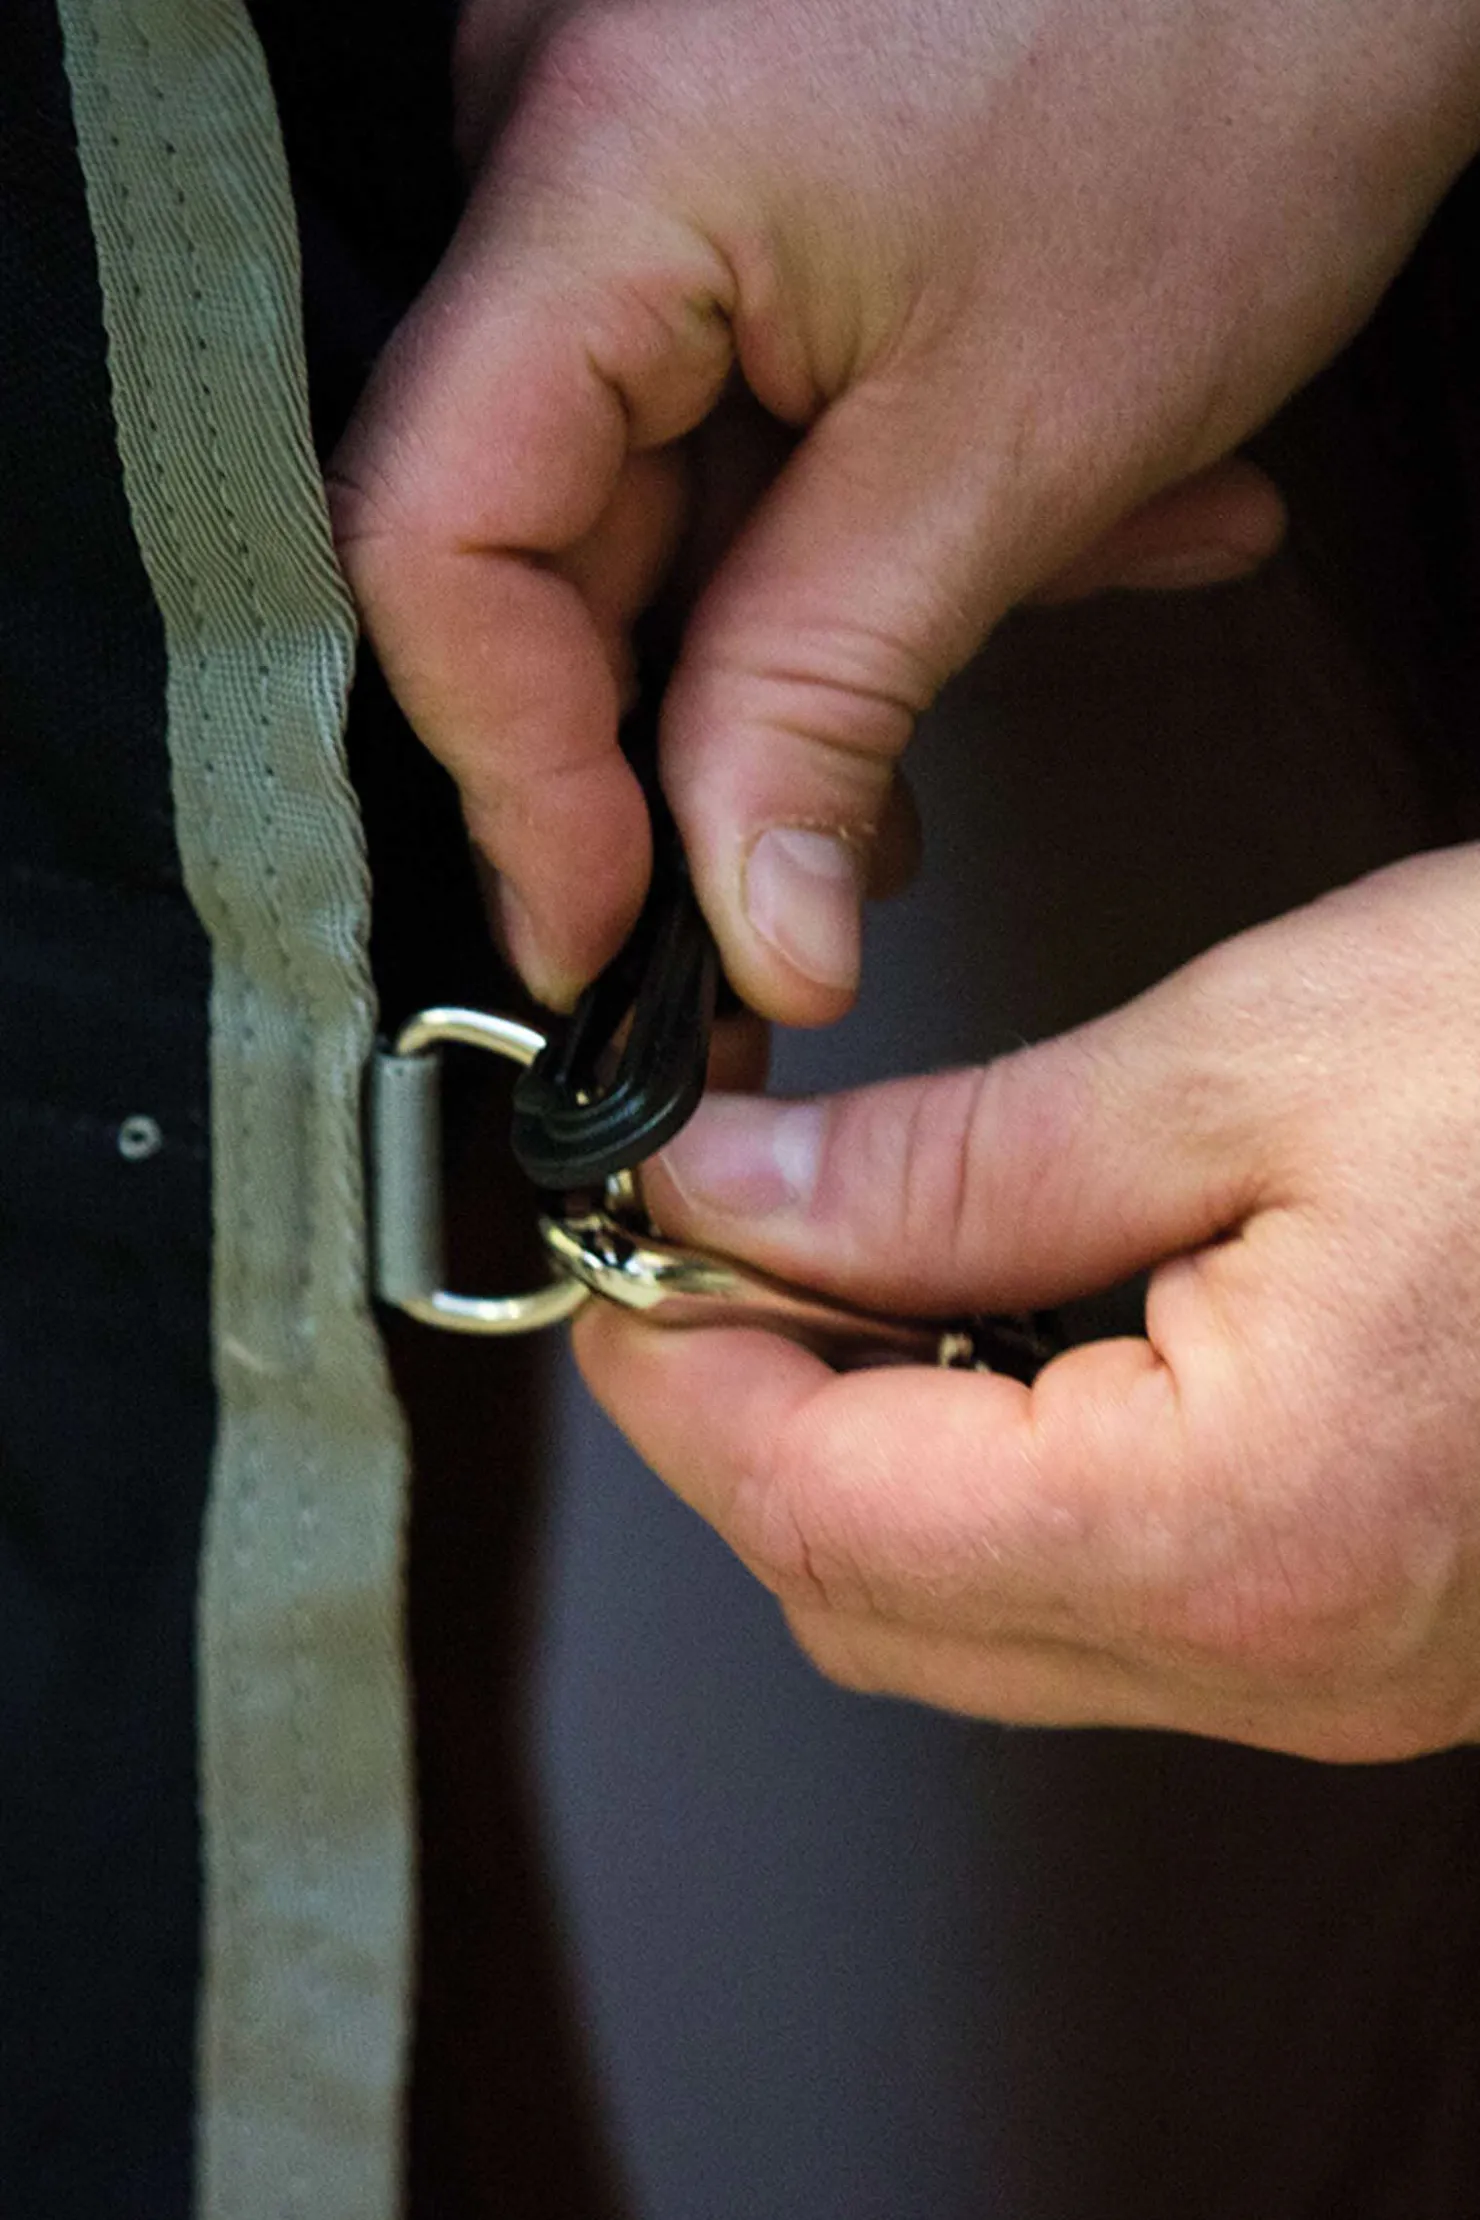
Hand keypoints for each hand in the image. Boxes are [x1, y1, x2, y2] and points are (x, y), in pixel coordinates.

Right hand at [331, 0, 1477, 1010]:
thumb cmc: (1242, 46)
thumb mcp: (1013, 442)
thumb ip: (826, 700)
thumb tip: (748, 926)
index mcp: (599, 173)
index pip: (435, 542)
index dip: (513, 782)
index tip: (605, 944)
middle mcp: (571, 149)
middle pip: (543, 545)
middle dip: (700, 749)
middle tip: (796, 903)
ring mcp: (650, 163)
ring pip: (666, 505)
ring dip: (826, 644)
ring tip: (981, 702)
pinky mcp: (739, 186)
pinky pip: (744, 419)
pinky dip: (874, 526)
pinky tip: (1051, 545)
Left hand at [577, 850, 1479, 1761]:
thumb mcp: (1250, 1058)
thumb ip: (949, 1164)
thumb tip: (731, 1190)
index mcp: (1242, 1526)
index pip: (817, 1513)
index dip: (671, 1369)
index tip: (630, 1241)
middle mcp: (1284, 1654)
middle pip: (863, 1600)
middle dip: (743, 1418)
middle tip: (721, 1233)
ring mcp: (1328, 1672)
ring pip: (964, 1620)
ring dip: (858, 1447)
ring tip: (858, 1251)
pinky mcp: (1355, 1632)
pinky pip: (1091, 1605)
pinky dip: (988, 1472)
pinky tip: (1004, 1322)